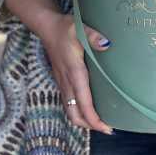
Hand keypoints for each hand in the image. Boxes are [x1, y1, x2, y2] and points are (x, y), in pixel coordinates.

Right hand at [40, 13, 113, 134]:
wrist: (47, 27)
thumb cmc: (65, 27)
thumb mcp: (80, 27)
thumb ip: (93, 36)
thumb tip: (107, 45)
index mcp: (74, 72)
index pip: (83, 102)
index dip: (94, 119)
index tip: (106, 127)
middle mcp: (67, 81)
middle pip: (74, 114)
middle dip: (89, 125)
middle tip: (107, 128)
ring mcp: (62, 82)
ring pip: (70, 110)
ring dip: (84, 120)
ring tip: (100, 121)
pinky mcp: (61, 80)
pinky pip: (68, 102)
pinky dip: (78, 111)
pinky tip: (88, 107)